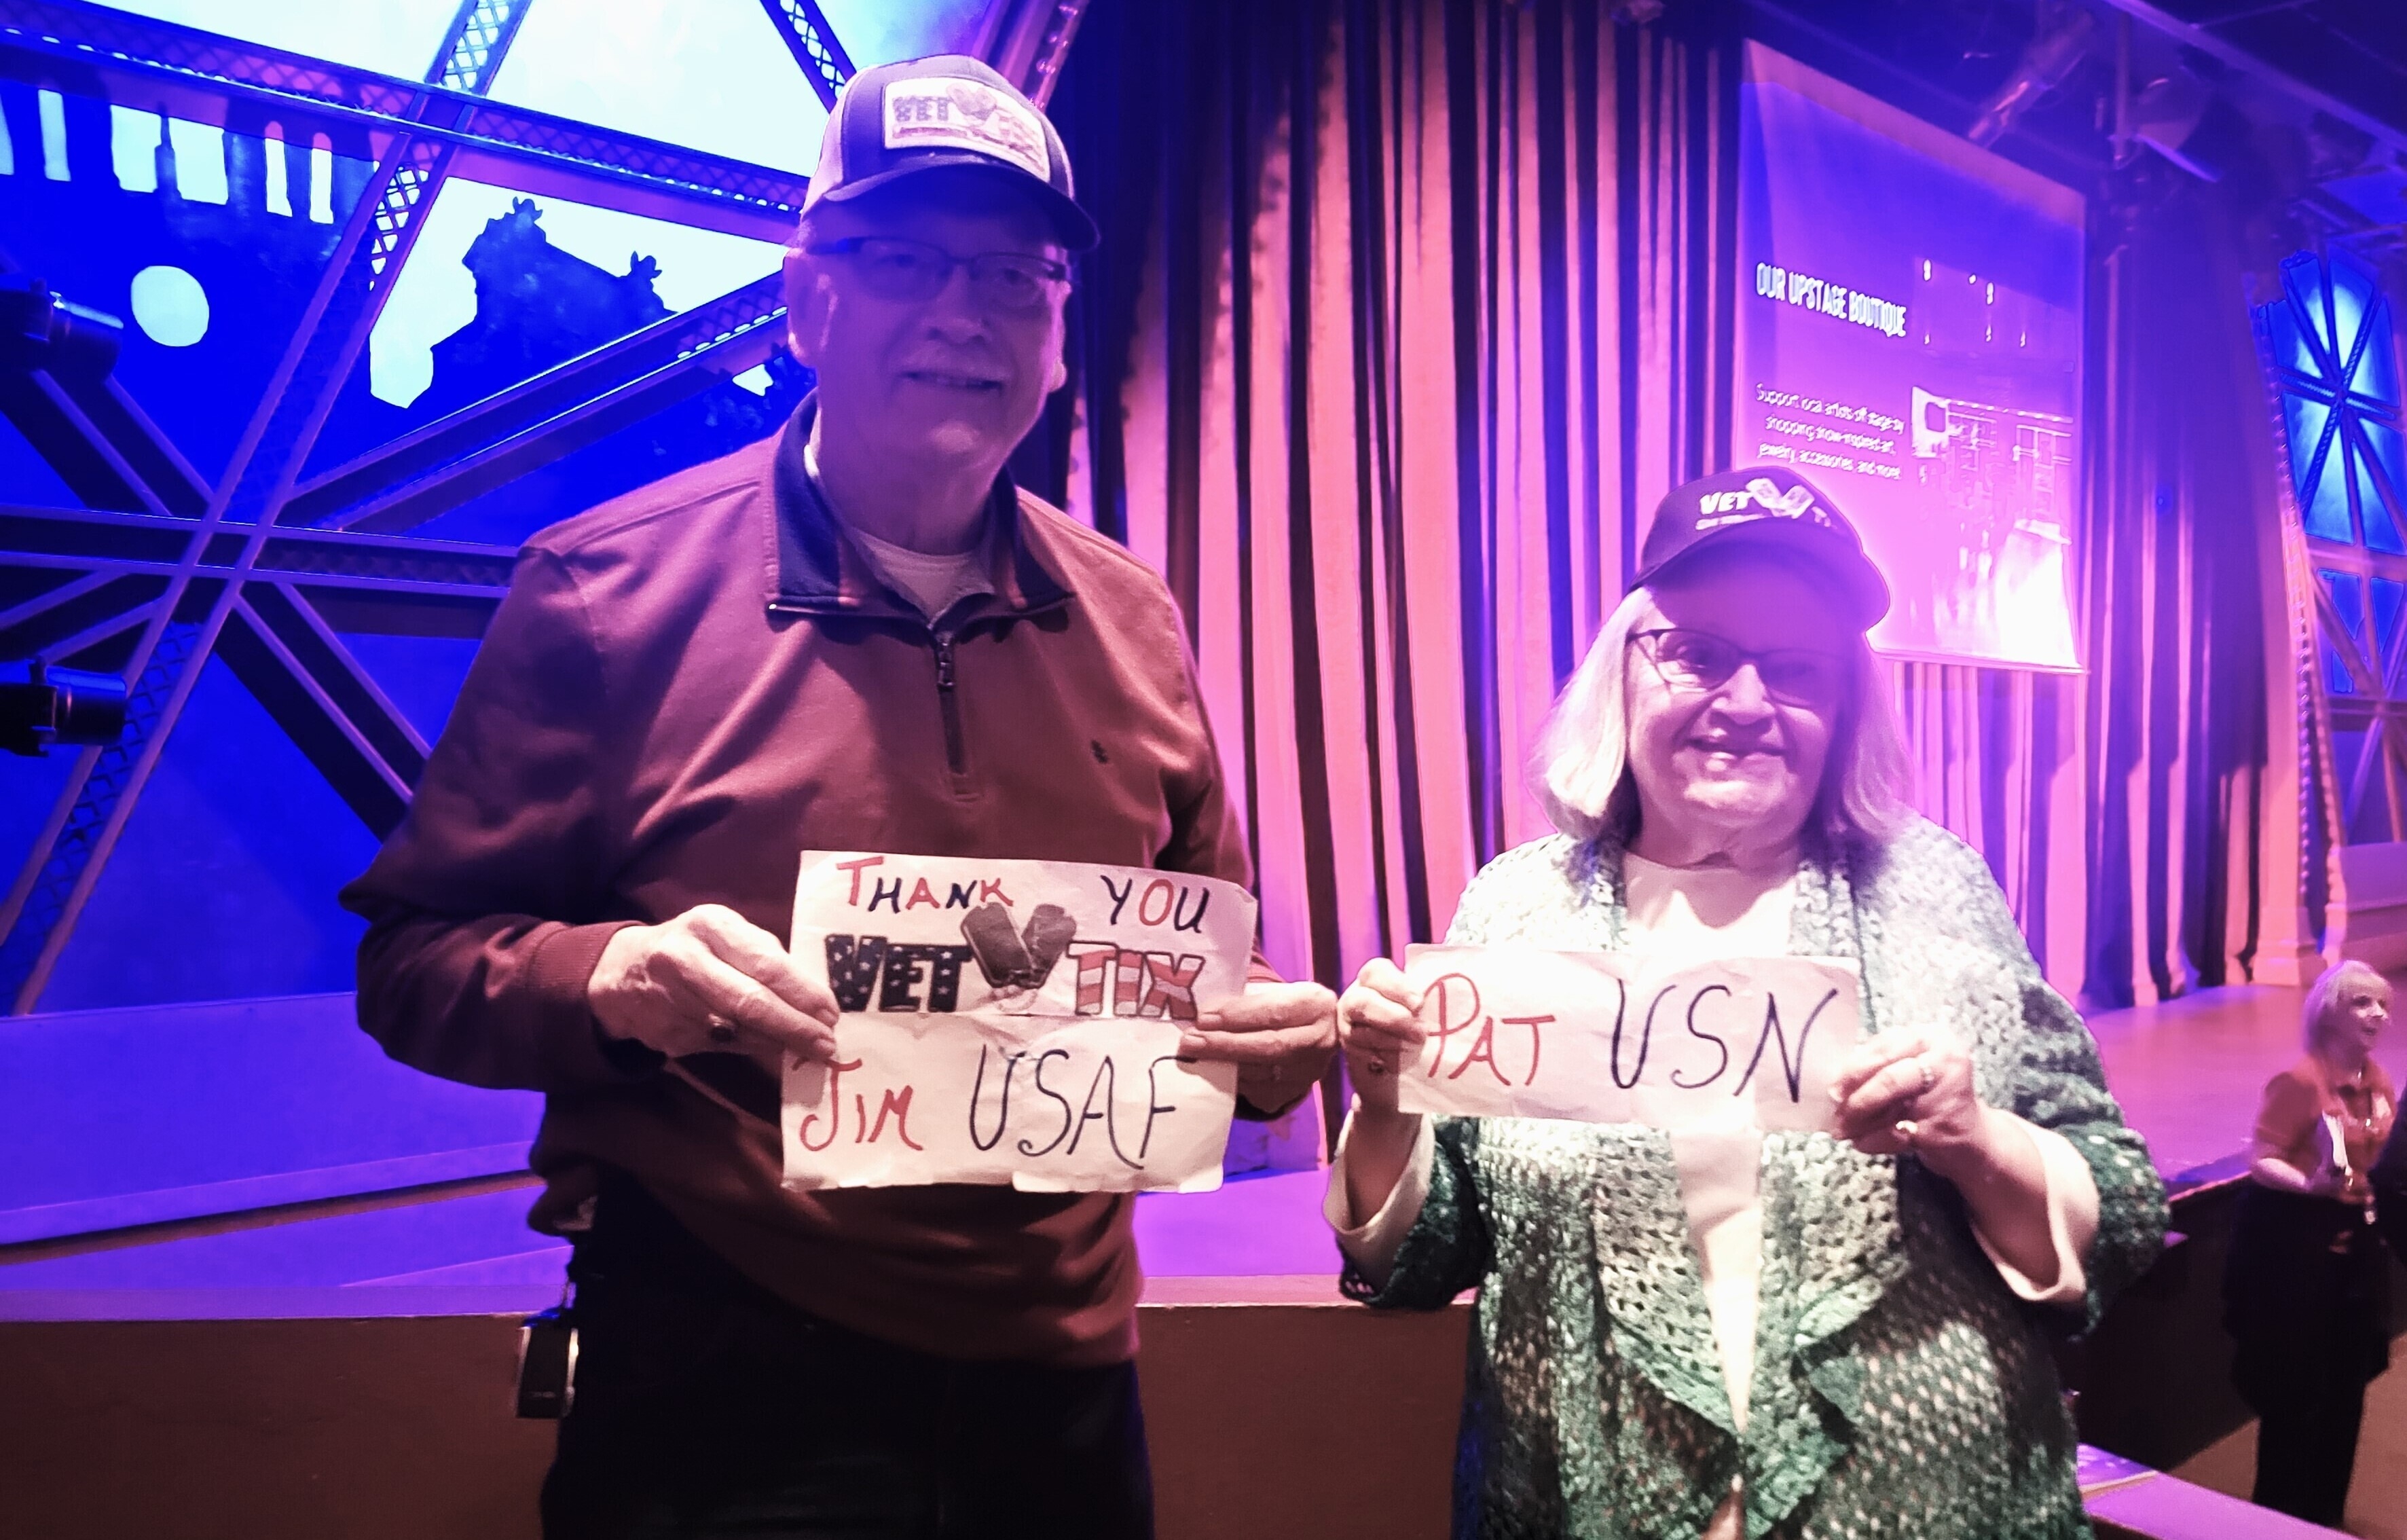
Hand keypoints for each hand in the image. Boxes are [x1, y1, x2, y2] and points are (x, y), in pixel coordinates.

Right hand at [589, 904, 838, 1068]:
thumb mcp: (725, 932)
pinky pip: (722, 1046)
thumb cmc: (693, 946)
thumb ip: (764, 954)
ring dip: (778, 1042)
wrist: (621, 974)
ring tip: (809, 1048)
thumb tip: (813, 996)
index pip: (764, 964)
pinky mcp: (668, 1036)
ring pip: (738, 1031)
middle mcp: (685, 962)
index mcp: (709, 927)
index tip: (831, 1012)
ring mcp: (672, 1003)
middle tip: (826, 1044)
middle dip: (794, 1027)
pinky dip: (752, 1047)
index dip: (802, 993)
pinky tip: (771, 1046)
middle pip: (749, 1003)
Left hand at [1179, 979, 1337, 1113]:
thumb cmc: (1285, 1007)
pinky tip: (1213, 1071)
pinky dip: (1232, 1081)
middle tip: (1190, 1041)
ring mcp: (1309, 1072)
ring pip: (1260, 1074)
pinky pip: (1256, 1091)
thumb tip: (1204, 1014)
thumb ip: (1246, 1001)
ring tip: (1193, 1055)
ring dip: (1222, 1065)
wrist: (1314, 1034)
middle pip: (1268, 1047)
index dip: (1237, 1017)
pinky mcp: (1294, 1093)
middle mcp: (1319, 1041)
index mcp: (1316, 1005)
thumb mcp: (1274, 993)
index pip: (1274, 1013)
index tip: (1204, 1018)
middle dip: (1224, 1045)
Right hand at [1336, 958, 1424, 1116]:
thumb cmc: (1420, 1021)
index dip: (1397, 987)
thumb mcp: (1423, 1003)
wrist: (1404, 1059)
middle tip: (1421, 1032)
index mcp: (1374, 978)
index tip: (1420, 1004)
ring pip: (1359, 1031)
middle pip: (1362, 1002)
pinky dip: (1384, 1058)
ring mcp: (1348, 1025)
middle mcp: (1356, 998)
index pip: (1377, 972)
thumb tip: (1453, 994)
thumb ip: (1428, 994)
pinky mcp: (1351, 1050)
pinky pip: (1361, 1055)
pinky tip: (1400, 1062)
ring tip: (1416, 1047)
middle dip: (1393, 1018)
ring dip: (1391, 1040)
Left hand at [1830, 1026, 1983, 1174]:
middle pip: (1889, 1078)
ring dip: (1859, 1123)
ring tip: (1842, 1130)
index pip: (1884, 1049)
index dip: (1853, 1070)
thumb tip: (1836, 1082)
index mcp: (1932, 1038)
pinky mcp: (1944, 1128)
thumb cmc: (1930, 1095)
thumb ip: (1880, 1064)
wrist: (1971, 1135)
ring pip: (1891, 1109)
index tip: (1833, 1089)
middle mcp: (1945, 1063)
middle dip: (1856, 1098)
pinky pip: (1897, 1134)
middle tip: (1835, 1111)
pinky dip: (1873, 1140)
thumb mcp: (1910, 1066)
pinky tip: (1861, 1142)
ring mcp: (1947, 1097)